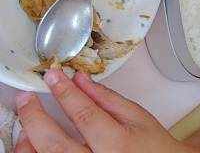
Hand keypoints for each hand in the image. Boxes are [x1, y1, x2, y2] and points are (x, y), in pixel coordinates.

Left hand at [15, 69, 187, 152]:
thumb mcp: (135, 114)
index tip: (53, 77)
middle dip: (35, 117)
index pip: (83, 113)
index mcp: (116, 143)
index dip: (65, 92)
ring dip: (30, 141)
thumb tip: (80, 80)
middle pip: (55, 143)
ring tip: (27, 122)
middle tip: (27, 98)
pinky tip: (33, 142)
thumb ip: (105, 97)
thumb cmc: (151, 144)